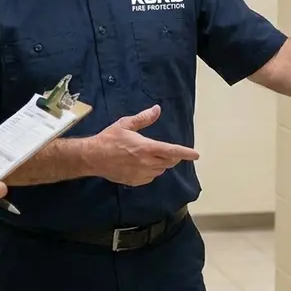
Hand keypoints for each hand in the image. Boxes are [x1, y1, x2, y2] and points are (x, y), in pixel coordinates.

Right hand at [83, 105, 200, 186]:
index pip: (171, 151)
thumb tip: (157, 109)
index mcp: (146, 148)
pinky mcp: (135, 181)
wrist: (93, 157)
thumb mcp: (125, 124)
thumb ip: (143, 118)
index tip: (196, 155)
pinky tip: (143, 165)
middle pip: (169, 162)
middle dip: (173, 156)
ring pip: (161, 170)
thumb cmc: (109, 139)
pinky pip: (151, 177)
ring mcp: (141, 174)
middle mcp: (146, 163)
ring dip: (162, 163)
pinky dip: (152, 171)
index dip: (186, 153)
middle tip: (169, 150)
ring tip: (152, 155)